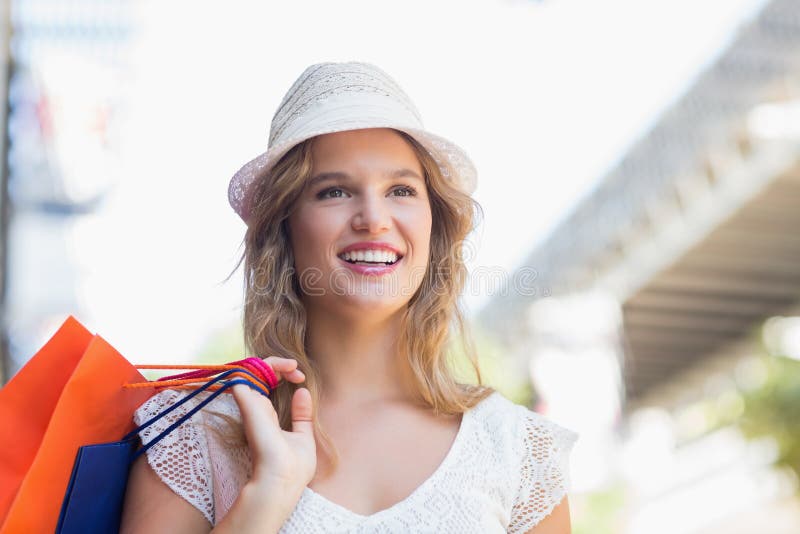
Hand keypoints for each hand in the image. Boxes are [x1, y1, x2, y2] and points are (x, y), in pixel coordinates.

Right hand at [231, 357, 315, 499]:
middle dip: (277, 364)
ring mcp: (252, 406)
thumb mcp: (302, 436)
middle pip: (257, 373)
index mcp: (267, 416)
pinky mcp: (248, 405)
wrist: (283, 479)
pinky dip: (255, 366)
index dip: (282, 374)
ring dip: (272, 362)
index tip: (301, 378)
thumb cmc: (293, 466)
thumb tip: (302, 391)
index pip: (266, 384)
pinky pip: (240, 376)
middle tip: (296, 368)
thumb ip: (301, 415)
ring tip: (292, 365)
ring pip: (249, 370)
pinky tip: (283, 366)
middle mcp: (256, 409)